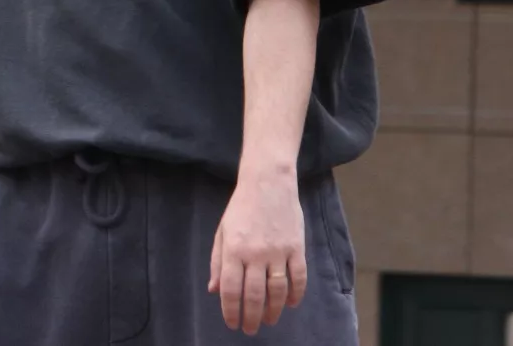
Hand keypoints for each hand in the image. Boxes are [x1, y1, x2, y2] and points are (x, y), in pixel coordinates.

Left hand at [208, 165, 306, 335]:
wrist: (267, 183)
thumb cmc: (241, 208)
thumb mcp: (222, 231)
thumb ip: (218, 262)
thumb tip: (214, 290)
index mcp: (234, 249)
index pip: (231, 289)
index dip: (231, 310)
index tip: (232, 324)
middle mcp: (256, 253)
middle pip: (254, 295)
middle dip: (251, 317)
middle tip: (250, 329)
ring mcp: (278, 251)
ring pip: (277, 291)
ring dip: (273, 310)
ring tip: (269, 321)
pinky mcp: (297, 247)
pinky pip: (298, 277)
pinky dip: (295, 294)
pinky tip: (290, 304)